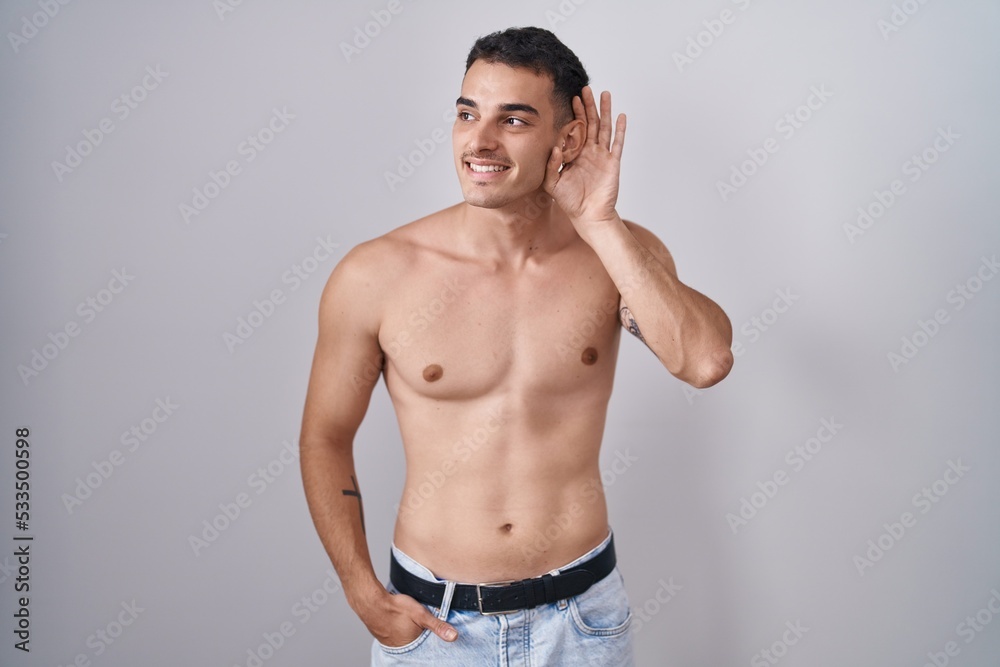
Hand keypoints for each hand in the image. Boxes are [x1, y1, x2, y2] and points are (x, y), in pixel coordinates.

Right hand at [363, 589, 457, 647]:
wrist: (371, 602)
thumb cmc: (395, 608)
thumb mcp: (421, 615)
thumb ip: (438, 626)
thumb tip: (454, 636)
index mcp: (411, 645)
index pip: (427, 646)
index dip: (430, 639)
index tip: (430, 632)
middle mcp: (400, 647)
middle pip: (416, 643)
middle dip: (420, 636)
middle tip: (418, 625)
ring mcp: (390, 642)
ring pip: (406, 638)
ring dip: (410, 632)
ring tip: (410, 623)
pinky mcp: (383, 634)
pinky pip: (396, 634)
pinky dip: (401, 629)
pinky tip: (400, 622)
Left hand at [542, 85, 626, 235]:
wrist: (587, 215)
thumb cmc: (570, 201)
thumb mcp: (552, 183)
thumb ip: (550, 166)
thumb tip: (554, 147)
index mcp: (575, 154)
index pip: (576, 129)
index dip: (575, 114)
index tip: (572, 98)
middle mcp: (589, 152)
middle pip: (590, 123)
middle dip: (588, 106)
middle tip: (586, 88)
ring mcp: (602, 156)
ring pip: (604, 128)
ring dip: (605, 111)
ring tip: (605, 94)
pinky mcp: (613, 163)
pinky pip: (617, 143)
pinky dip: (620, 130)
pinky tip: (621, 116)